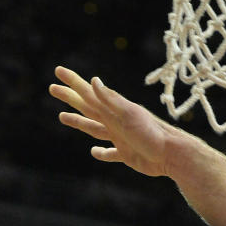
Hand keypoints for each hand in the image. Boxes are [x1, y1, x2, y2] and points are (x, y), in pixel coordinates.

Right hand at [49, 67, 193, 177]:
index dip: (73, 82)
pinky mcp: (126, 154)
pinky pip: (109, 153)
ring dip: (79, 122)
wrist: (172, 155)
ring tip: (62, 117)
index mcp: (113, 110)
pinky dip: (101, 153)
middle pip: (87, 107)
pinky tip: (94, 152)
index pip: (88, 93)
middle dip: (70, 98)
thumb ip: (111, 100)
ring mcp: (120, 138)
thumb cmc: (152, 133)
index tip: (58, 71)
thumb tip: (94, 81)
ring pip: (94, 128)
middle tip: (52, 88)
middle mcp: (115, 121)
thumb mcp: (130, 115)